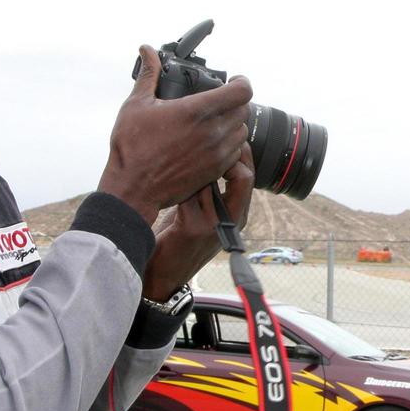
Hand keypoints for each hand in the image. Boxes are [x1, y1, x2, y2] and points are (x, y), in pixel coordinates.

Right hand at [98, 45, 251, 224]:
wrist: (133, 188)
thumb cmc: (132, 147)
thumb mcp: (136, 104)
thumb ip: (149, 74)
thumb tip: (147, 50)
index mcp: (197, 111)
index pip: (242, 90)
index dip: (241, 81)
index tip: (233, 80)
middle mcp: (213, 132)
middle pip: (244, 109)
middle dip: (235, 101)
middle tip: (220, 100)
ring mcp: (217, 153)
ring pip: (242, 131)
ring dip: (234, 123)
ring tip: (215, 121)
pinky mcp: (215, 171)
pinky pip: (236, 152)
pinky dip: (229, 144)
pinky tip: (211, 142)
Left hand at [141, 143, 253, 300]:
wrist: (161, 275)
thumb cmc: (176, 241)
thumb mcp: (197, 212)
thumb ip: (205, 189)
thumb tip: (203, 153)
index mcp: (237, 215)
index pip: (248, 175)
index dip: (239, 152)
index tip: (221, 134)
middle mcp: (232, 220)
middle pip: (244, 176)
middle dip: (227, 153)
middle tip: (204, 139)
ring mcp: (215, 225)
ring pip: (214, 180)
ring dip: (196, 164)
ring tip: (180, 154)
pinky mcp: (194, 228)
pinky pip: (191, 193)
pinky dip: (180, 180)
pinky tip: (166, 174)